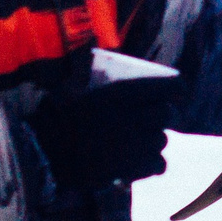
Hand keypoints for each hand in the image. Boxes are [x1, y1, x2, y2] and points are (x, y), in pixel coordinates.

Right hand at [35, 73, 176, 187]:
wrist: (45, 154)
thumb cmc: (56, 118)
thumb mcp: (73, 87)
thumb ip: (90, 72)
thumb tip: (96, 51)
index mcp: (122, 93)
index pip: (169, 87)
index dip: (176, 89)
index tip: (176, 93)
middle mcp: (134, 117)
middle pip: (168, 115)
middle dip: (164, 116)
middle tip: (153, 120)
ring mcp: (136, 145)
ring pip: (163, 141)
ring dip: (155, 141)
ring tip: (139, 142)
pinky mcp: (133, 169)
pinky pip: (159, 165)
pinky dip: (153, 164)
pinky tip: (140, 162)